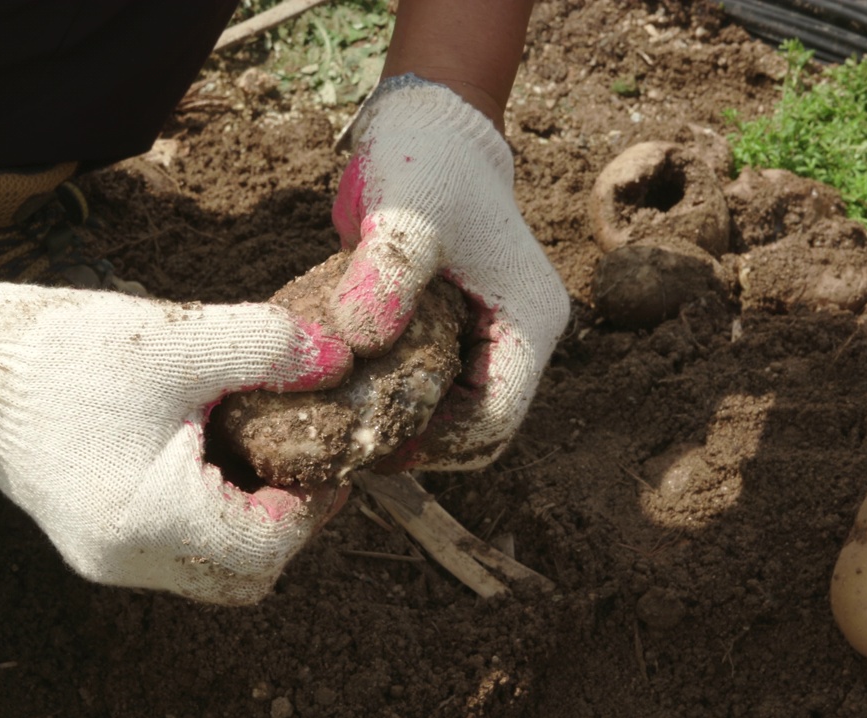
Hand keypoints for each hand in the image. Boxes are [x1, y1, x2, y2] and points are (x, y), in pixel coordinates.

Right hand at [0, 279, 352, 604]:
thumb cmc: (67, 350)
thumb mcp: (178, 338)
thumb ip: (268, 348)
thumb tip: (338, 360)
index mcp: (150, 517)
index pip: (269, 542)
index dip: (313, 502)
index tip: (328, 452)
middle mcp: (127, 557)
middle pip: (246, 574)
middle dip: (287, 523)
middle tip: (303, 462)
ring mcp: (106, 558)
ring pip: (213, 570)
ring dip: (250, 525)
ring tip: (261, 458)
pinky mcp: (95, 543)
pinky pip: (177, 554)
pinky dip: (211, 522)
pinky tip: (215, 463)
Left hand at [332, 76, 569, 470]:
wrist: (426, 124)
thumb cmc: (426, 162)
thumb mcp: (405, 211)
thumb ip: (387, 273)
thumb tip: (363, 339)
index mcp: (529, 324)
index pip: (492, 422)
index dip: (432, 445)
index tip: (365, 438)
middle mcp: (515, 340)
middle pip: (473, 431)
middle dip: (414, 443)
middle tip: (345, 441)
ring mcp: (483, 337)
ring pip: (448, 414)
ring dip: (399, 422)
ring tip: (338, 419)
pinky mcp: (451, 330)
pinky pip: (425, 385)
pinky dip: (387, 393)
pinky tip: (340, 387)